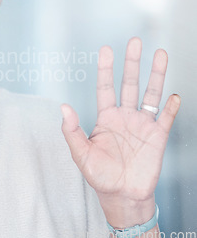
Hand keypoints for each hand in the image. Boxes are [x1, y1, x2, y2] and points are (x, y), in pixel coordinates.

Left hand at [61, 37, 179, 225]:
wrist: (122, 196)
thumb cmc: (99, 175)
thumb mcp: (80, 154)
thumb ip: (71, 131)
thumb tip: (63, 107)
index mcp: (105, 117)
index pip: (105, 87)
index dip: (106, 68)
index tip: (106, 49)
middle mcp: (124, 116)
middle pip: (129, 83)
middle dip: (132, 63)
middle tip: (135, 41)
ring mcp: (142, 125)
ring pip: (150, 95)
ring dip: (156, 75)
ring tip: (161, 54)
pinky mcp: (158, 137)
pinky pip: (166, 118)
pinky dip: (171, 107)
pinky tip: (173, 95)